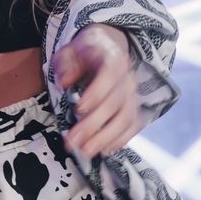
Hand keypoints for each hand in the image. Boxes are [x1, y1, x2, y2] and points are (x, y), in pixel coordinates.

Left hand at [52, 24, 140, 156]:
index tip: (79, 109)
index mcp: (112, 58)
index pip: (108, 76)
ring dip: (106, 138)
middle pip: (116, 103)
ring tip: (86, 151)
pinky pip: (133, 127)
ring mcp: (133, 95)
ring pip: (126, 118)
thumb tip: (65, 82)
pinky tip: (105, 149)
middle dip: (94, 124)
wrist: (108, 48)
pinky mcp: (134, 109)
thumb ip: (66, 63)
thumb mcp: (70, 50)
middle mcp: (127, 78)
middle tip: (74, 141)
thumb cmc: (85, 52)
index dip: (95, 94)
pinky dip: (121, 140)